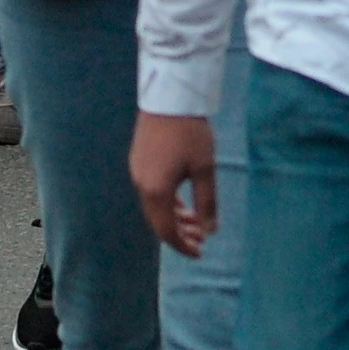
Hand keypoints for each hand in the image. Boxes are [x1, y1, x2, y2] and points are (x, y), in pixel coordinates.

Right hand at [130, 113, 220, 257]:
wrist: (168, 96)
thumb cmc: (190, 133)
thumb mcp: (204, 169)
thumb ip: (207, 203)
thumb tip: (211, 231)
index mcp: (156, 190)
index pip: (166, 230)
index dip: (182, 245)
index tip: (199, 253)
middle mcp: (142, 184)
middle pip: (158, 220)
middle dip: (180, 233)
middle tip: (202, 239)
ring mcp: (138, 171)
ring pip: (154, 206)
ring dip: (174, 217)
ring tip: (196, 222)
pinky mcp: (139, 160)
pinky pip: (151, 192)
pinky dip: (167, 202)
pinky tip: (182, 202)